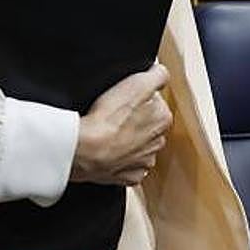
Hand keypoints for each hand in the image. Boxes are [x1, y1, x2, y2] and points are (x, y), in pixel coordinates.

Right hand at [71, 63, 171, 186]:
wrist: (86, 150)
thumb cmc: (108, 118)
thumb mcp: (137, 82)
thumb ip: (157, 75)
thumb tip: (161, 73)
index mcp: (163, 118)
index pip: (155, 101)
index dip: (138, 97)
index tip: (124, 99)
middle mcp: (158, 142)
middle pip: (148, 124)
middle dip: (135, 119)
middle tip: (114, 114)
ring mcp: (143, 161)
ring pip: (138, 145)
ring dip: (128, 139)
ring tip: (109, 132)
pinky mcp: (128, 176)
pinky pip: (127, 164)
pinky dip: (119, 159)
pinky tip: (108, 150)